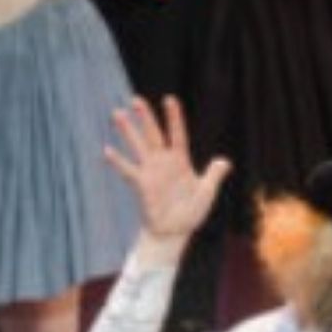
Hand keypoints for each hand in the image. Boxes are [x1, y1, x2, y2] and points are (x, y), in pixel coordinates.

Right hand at [103, 96, 231, 247]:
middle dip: (145, 117)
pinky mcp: (141, 184)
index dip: (174, 118)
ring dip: (128, 131)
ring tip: (117, 114)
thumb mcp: (206, 193)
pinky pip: (128, 170)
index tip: (169, 100)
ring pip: (138, 146)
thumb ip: (213, 176)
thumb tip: (224, 161)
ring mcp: (150, 171)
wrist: (174, 231)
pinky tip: (107, 151)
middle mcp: (163, 161)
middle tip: (135, 100)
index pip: (177, 134)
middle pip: (153, 134)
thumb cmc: (191, 212)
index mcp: (180, 160)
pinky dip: (117, 161)